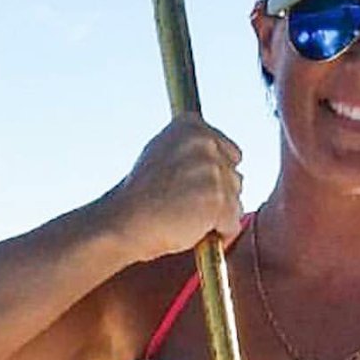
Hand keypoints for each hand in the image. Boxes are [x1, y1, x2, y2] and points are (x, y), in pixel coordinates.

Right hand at [110, 113, 243, 260]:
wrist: (124, 221)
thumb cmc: (140, 195)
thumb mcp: (162, 152)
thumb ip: (192, 149)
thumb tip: (219, 153)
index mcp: (191, 125)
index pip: (230, 152)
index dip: (214, 176)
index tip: (193, 187)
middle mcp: (205, 143)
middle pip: (234, 177)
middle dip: (218, 195)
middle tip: (187, 206)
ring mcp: (213, 171)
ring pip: (235, 201)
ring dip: (218, 216)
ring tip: (187, 217)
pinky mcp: (218, 200)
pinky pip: (232, 224)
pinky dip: (218, 234)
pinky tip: (194, 231)